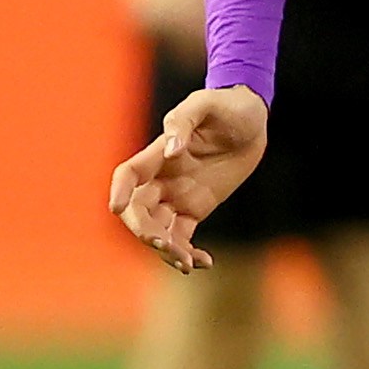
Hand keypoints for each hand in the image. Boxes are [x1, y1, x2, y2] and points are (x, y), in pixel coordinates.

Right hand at [110, 85, 267, 273]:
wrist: (252, 119)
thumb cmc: (226, 106)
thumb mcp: (206, 104)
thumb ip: (183, 123)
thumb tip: (171, 151)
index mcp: (157, 154)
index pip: (128, 175)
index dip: (119, 191)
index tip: (117, 208)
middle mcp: (161, 178)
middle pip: (139, 211)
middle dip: (145, 231)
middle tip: (165, 245)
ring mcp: (177, 195)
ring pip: (159, 230)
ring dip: (167, 250)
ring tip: (188, 264)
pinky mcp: (195, 208)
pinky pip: (183, 236)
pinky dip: (189, 253)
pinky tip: (204, 263)